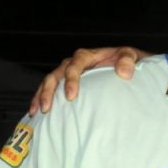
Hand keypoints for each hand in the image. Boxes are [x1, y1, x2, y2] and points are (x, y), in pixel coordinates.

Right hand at [29, 46, 146, 115]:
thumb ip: (127, 60)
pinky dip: (42, 98)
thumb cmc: (126, 60)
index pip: (74, 66)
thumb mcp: (130, 56)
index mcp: (87, 56)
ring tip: (36, 111)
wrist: (126, 64)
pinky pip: (51, 89)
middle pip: (56, 74)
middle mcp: (74, 63)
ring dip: (41, 96)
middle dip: (48, 91)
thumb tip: (124, 73)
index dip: (71, 80)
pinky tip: (37, 112)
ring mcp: (68, 72)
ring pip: (49, 81)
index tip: (71, 96)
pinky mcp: (67, 82)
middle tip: (47, 108)